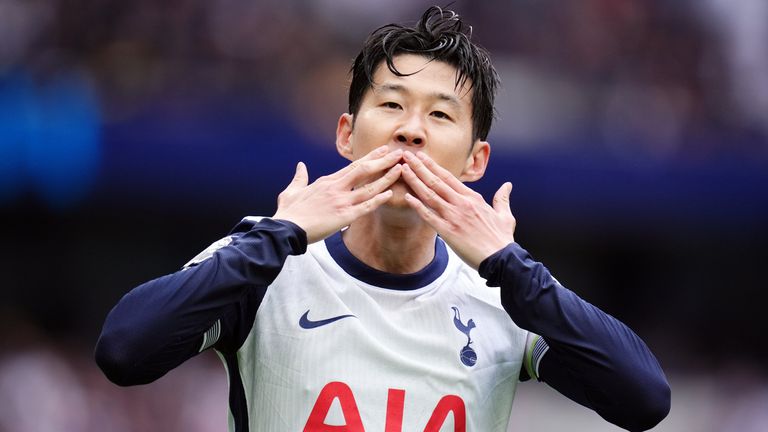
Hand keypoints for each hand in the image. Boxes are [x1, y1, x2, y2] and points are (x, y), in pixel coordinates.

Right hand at [273, 146, 402, 242]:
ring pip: (369, 187)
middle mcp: (336, 188)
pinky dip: (378, 200)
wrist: (286, 229)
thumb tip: (300, 166)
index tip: (382, 150)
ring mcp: (341, 201)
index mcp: (327, 181)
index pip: (353, 166)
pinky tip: (390, 194)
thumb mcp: (291, 191)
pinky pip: (365, 207)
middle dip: (383, 161)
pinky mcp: (343, 217)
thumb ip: (300, 178)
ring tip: (401, 170)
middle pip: (364, 170)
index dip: (370, 157)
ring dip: (386, 178)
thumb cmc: (289, 212)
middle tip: (398, 153)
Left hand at [401, 150, 515, 268]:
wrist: (501, 258)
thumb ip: (502, 198)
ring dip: (415, 181)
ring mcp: (454, 217)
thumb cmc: (502, 239)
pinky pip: (429, 216)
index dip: (433, 166)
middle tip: (406, 156)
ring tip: (402, 169)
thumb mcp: (505, 215)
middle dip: (419, 167)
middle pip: (436, 181)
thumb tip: (507, 185)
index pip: (449, 177)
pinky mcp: (448, 232)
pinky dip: (417, 206)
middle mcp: (462, 204)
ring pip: (430, 195)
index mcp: (473, 198)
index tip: (422, 157)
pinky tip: (407, 197)